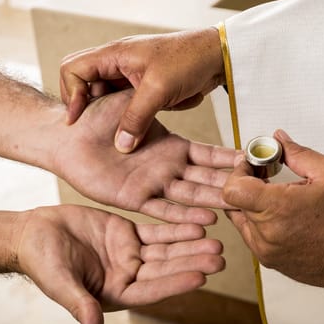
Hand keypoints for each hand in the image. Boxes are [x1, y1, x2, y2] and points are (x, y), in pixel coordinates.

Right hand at [13, 204, 224, 323]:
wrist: (32, 233)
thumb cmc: (41, 263)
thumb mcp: (62, 285)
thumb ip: (81, 309)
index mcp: (116, 294)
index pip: (151, 290)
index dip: (175, 283)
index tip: (201, 277)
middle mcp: (128, 276)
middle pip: (166, 269)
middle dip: (192, 263)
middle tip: (220, 257)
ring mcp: (129, 255)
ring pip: (166, 250)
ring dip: (190, 246)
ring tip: (216, 241)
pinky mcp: (127, 234)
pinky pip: (156, 231)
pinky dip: (176, 228)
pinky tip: (197, 225)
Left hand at [53, 89, 236, 224]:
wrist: (66, 137)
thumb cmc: (96, 114)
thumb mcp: (133, 101)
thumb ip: (161, 109)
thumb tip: (186, 100)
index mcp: (171, 147)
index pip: (209, 156)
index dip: (231, 161)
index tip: (254, 165)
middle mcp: (167, 168)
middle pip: (206, 179)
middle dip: (230, 186)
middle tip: (257, 193)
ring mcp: (153, 184)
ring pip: (190, 196)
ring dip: (212, 203)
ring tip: (235, 210)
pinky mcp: (134, 198)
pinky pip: (163, 210)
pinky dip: (183, 218)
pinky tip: (204, 222)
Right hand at [59, 28, 224, 152]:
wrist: (219, 56)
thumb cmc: (189, 61)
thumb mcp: (158, 90)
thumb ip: (136, 118)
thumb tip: (121, 146)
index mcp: (114, 54)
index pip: (73, 69)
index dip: (72, 94)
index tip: (78, 118)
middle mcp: (116, 62)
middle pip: (83, 82)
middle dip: (85, 105)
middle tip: (92, 126)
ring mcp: (129, 74)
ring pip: (104, 95)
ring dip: (107, 113)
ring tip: (112, 132)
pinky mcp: (142, 86)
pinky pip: (123, 102)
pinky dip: (126, 115)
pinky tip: (134, 127)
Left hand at [222, 130, 323, 291]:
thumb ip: (298, 152)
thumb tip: (278, 139)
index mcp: (278, 208)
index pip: (232, 188)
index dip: (239, 172)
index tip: (254, 166)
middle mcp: (266, 232)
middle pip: (236, 200)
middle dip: (248, 183)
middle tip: (267, 175)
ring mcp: (265, 249)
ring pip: (240, 217)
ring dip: (252, 203)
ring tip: (277, 196)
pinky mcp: (268, 260)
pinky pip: (250, 234)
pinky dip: (258, 221)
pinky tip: (280, 214)